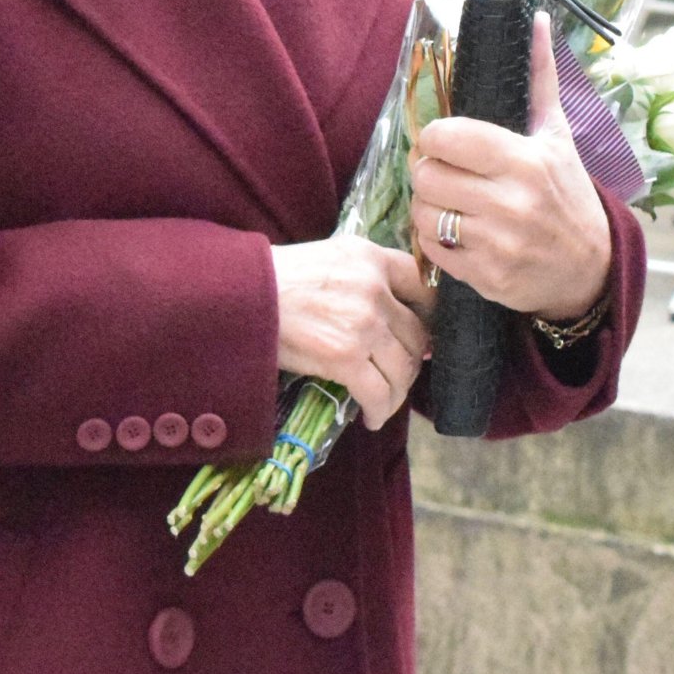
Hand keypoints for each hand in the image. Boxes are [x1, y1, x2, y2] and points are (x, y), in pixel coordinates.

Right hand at [271, 234, 433, 429]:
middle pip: (418, 334)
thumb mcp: (331, 256)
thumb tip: (395, 312)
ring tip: (384, 399)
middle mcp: (374, 288)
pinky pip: (380, 394)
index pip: (424, 286)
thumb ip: (366, 274)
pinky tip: (371, 417)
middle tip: (400, 373)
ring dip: (397, 390)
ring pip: (404, 368)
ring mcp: (363, 324)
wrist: (242, 295)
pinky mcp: (346, 358)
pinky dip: (379, 411)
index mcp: (371, 257)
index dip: (431, 315)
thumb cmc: (280, 276)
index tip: (425, 334)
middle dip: (413, 360)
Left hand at [410, 14, 610, 321]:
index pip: (445, 136)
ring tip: (451, 204)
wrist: (592, 270)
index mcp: (525, 160)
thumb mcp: (558, 135)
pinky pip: (433, 250)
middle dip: (428, 172)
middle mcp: (512, 202)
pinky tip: (460, 234)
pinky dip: (437, 241)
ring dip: (428, 207)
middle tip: (446, 174)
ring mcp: (499, 244)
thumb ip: (540, 78)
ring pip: (422, 213)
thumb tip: (536, 20)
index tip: (448, 143)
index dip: (436, 137)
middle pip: (425, 174)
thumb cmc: (568, 194)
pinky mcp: (487, 278)